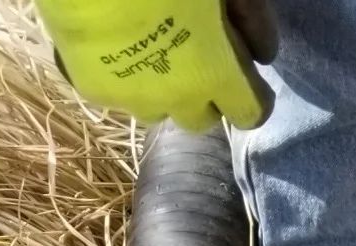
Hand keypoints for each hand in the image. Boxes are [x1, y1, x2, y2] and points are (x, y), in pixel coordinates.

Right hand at [36, 0, 276, 130]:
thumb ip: (250, 16)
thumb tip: (262, 52)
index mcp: (215, 72)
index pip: (251, 112)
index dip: (251, 95)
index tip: (244, 74)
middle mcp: (176, 98)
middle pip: (201, 119)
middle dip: (203, 95)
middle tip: (194, 54)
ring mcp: (131, 97)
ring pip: (155, 110)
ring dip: (161, 89)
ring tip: (151, 49)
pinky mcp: (93, 87)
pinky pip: (117, 92)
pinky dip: (122, 74)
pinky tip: (116, 42)